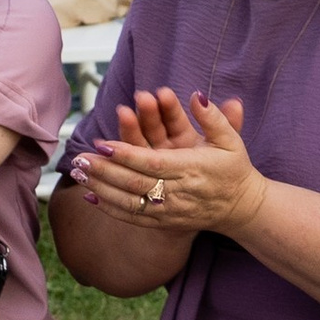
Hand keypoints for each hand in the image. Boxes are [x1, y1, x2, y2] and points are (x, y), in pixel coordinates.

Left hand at [77, 86, 265, 236]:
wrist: (243, 208)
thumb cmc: (234, 169)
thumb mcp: (230, 140)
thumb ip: (213, 118)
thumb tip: (197, 96)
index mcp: (193, 169)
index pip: (153, 162)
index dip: (126, 154)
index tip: (102, 144)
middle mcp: (180, 192)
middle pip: (135, 183)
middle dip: (104, 171)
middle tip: (79, 158)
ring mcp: (171, 211)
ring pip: (130, 202)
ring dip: (101, 187)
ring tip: (77, 173)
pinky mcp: (166, 223)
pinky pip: (134, 218)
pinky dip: (110, 208)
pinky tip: (90, 195)